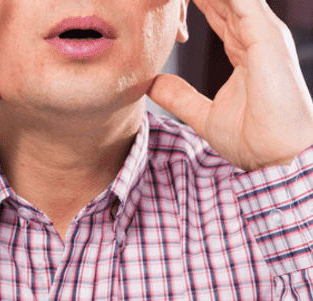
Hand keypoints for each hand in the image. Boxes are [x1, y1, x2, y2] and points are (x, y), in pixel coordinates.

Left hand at [148, 0, 312, 170]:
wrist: (276, 155)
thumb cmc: (252, 139)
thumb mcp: (204, 114)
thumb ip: (180, 96)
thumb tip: (153, 83)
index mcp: (245, 50)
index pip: (219, 15)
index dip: (195, 4)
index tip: (165, 1)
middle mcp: (257, 36)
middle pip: (224, 0)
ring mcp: (264, 34)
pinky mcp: (266, 37)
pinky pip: (242, 1)